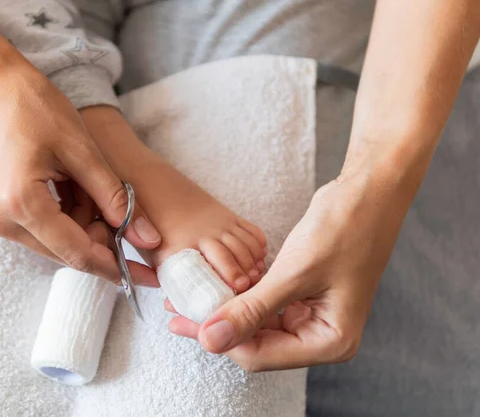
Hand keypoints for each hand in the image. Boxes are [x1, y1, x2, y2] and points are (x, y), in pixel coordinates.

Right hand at [0, 59, 160, 284]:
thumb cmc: (33, 106)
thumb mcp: (82, 149)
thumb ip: (114, 197)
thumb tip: (145, 238)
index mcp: (21, 205)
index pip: (77, 253)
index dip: (115, 266)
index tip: (145, 276)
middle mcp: (3, 221)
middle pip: (67, 251)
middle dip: (102, 239)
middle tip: (127, 215)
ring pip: (58, 241)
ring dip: (86, 224)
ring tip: (95, 187)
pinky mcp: (0, 210)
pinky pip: (44, 228)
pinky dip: (70, 215)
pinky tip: (78, 188)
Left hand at [167, 174, 411, 370]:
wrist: (367, 192)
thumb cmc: (344, 229)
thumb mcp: (294, 273)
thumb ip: (251, 310)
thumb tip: (210, 340)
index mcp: (330, 340)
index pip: (261, 354)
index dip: (220, 340)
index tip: (184, 322)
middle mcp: (322, 334)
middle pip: (257, 342)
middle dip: (218, 326)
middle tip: (178, 311)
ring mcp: (312, 315)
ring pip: (257, 323)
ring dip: (225, 310)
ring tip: (187, 298)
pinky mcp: (302, 295)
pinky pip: (264, 303)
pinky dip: (240, 295)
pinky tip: (214, 286)